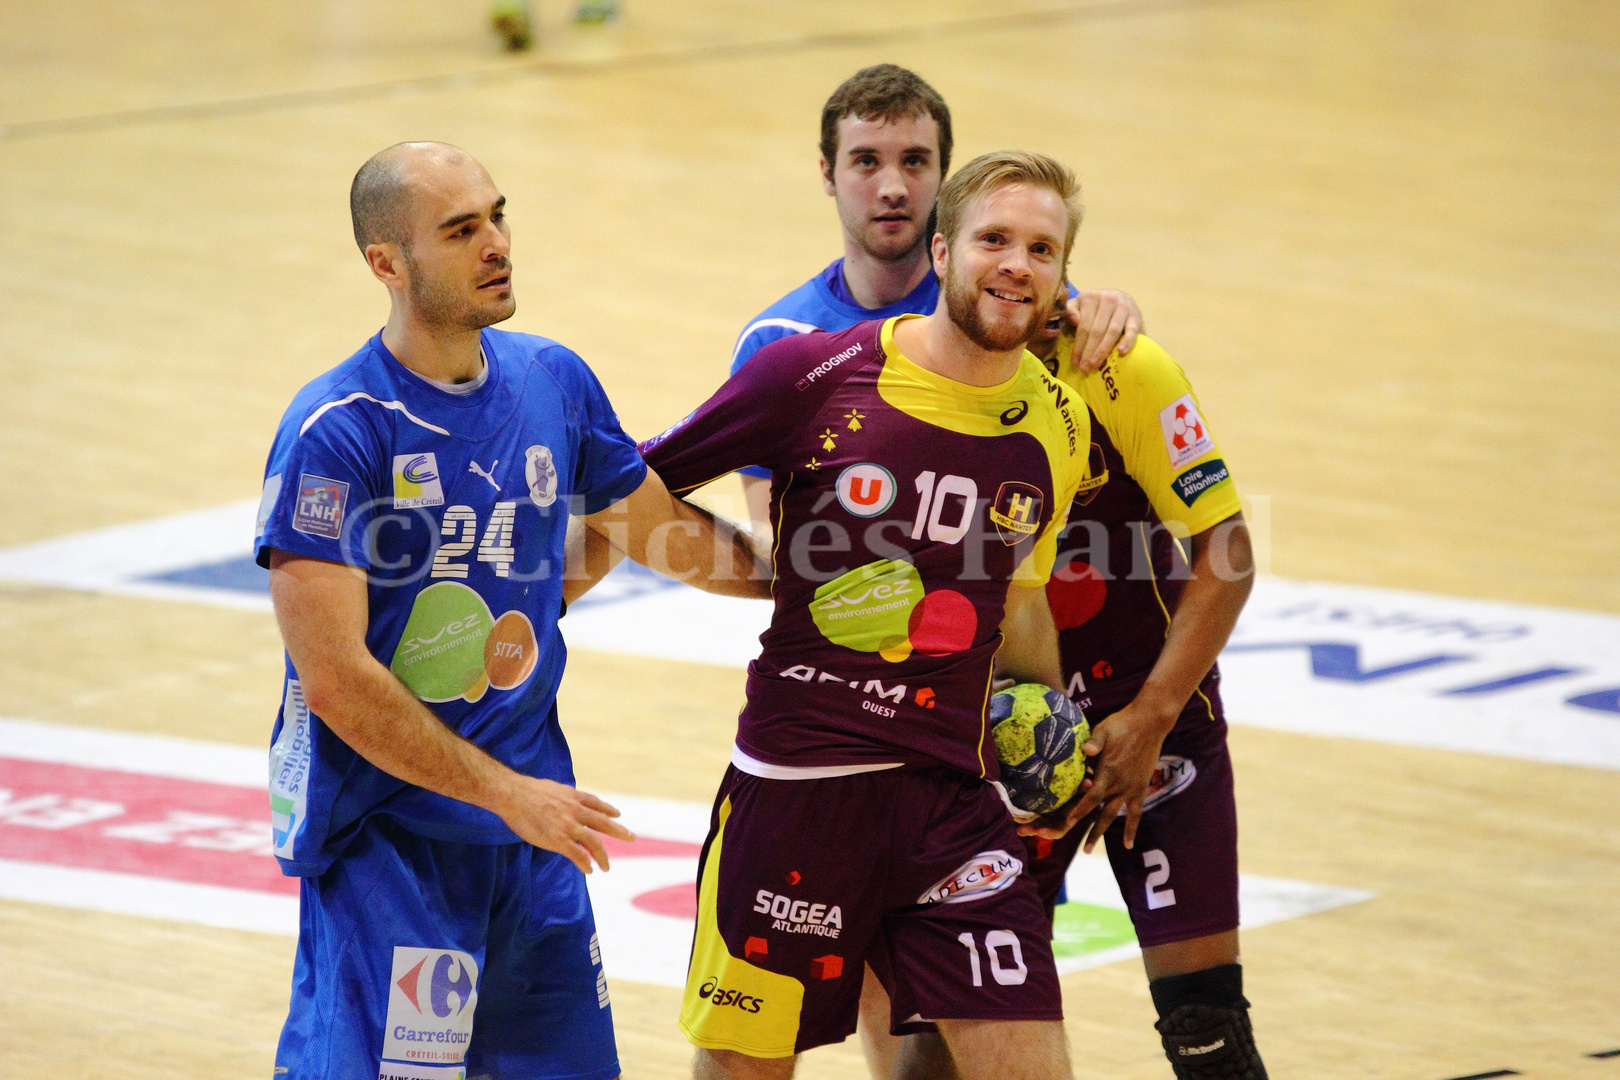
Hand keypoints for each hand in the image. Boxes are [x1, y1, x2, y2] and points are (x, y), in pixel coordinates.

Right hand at [491, 776, 634, 873]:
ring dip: (602, 856)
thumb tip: (560, 799)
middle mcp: (576, 811)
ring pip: (594, 843)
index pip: (595, 803)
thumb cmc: (526, 791)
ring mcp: (569, 826)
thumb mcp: (552, 788)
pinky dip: (585, 863)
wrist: (514, 795)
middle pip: (603, 822)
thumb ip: (561, 797)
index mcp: (573, 797)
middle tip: (631, 837)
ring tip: (606, 867)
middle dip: (619, 831)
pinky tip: (589, 870)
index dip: (608, 809)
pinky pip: (577, 855)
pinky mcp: (559, 839)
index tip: (617, 814)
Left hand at [1050, 700, 1171, 851]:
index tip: (1068, 822)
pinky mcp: (1140, 787)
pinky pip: (1136, 813)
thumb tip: (1086, 751)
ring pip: (1113, 816)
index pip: (1091, 797)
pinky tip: (1128, 845)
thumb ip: (1094, 742)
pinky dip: (1131, 829)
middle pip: (1101, 813)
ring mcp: (1130, 788)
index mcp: (1107, 772)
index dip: (1080, 810)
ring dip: (1101, 832)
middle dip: (1089, 831)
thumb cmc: (1122, 724)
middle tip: (1081, 850)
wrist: (1149, 723)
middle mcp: (1118, 784)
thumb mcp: (1104, 730)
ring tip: (1090, 849)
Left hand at [1066, 290, 1143, 373]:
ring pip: (1112, 332)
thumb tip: (1074, 320)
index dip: (1078, 345)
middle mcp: (1108, 299)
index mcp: (1091, 297)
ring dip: (1103, 350)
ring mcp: (1123, 307)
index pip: (1083, 326)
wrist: (1121, 298)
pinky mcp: (1136, 315)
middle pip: (1096, 330)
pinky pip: (1131, 330)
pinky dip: (1127, 341)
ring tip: (1096, 364)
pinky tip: (1121, 352)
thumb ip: (1071, 309)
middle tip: (1084, 368)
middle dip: (1089, 351)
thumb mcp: (1080, 303)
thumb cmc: (1096, 307)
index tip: (1074, 362)